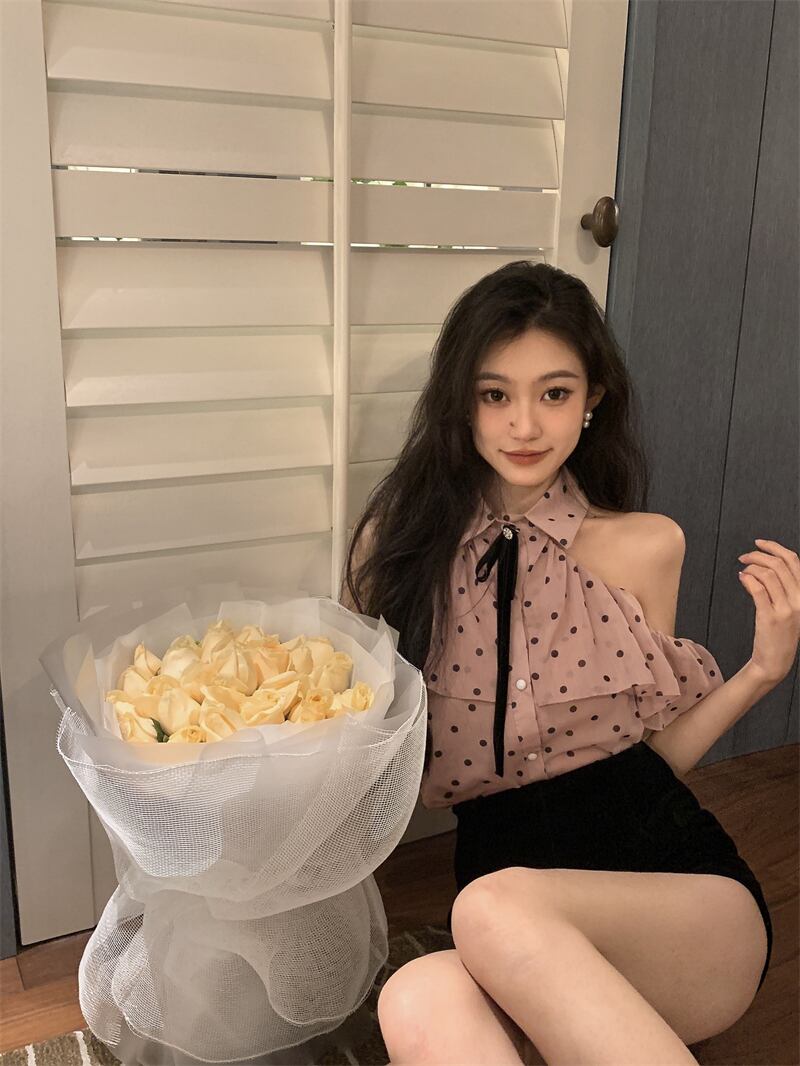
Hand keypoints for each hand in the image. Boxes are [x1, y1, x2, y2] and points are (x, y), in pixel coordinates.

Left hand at [738, 538, 799, 683]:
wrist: (775, 661)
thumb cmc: (780, 634)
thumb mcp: (789, 608)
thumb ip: (782, 587)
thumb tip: (763, 565)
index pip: (794, 561)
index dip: (775, 547)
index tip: (759, 543)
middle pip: (779, 564)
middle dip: (758, 555)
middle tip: (744, 557)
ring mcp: (786, 609)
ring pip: (768, 574)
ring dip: (751, 567)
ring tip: (742, 570)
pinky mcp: (770, 617)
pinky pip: (758, 589)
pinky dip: (747, 579)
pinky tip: (741, 578)